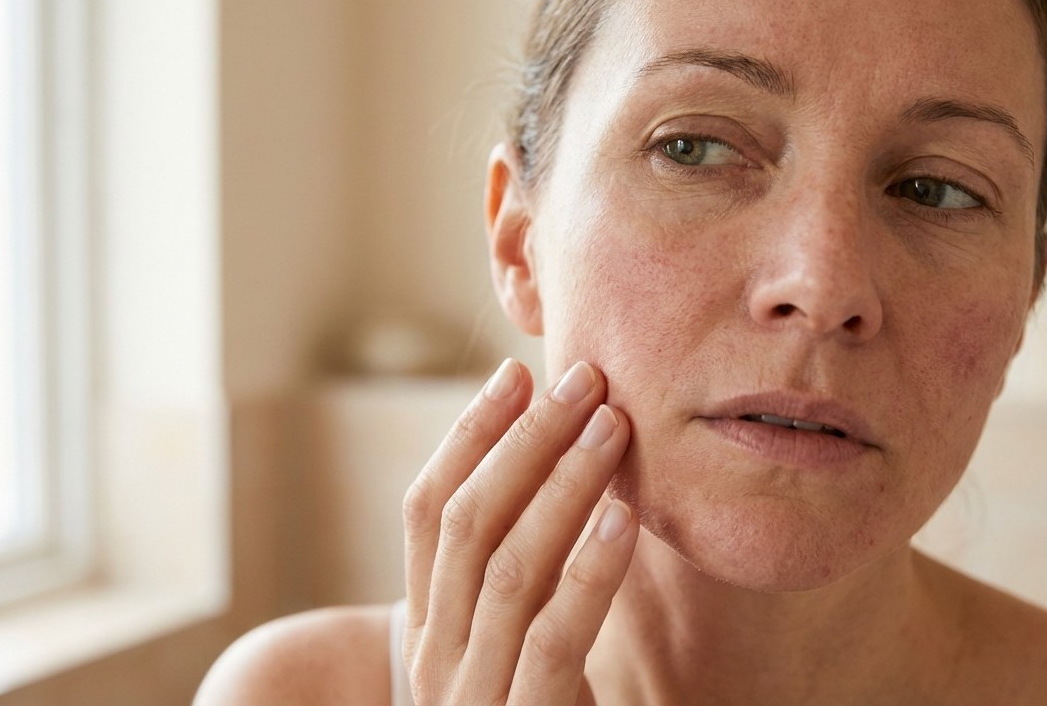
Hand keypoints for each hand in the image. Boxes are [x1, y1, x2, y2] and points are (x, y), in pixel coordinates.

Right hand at [401, 359, 637, 705]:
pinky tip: (621, 515)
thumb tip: (562, 474)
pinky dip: (587, 570)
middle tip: (581, 379)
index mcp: (425, 628)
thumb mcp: (514, 646)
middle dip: (521, 442)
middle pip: (464, 524)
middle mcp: (435, 656)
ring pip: (505, 567)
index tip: (513, 374)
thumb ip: (523, 579)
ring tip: (610, 424)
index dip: (467, 437)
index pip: (425, 512)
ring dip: (559, 485)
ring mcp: (471, 695)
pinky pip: (552, 637)